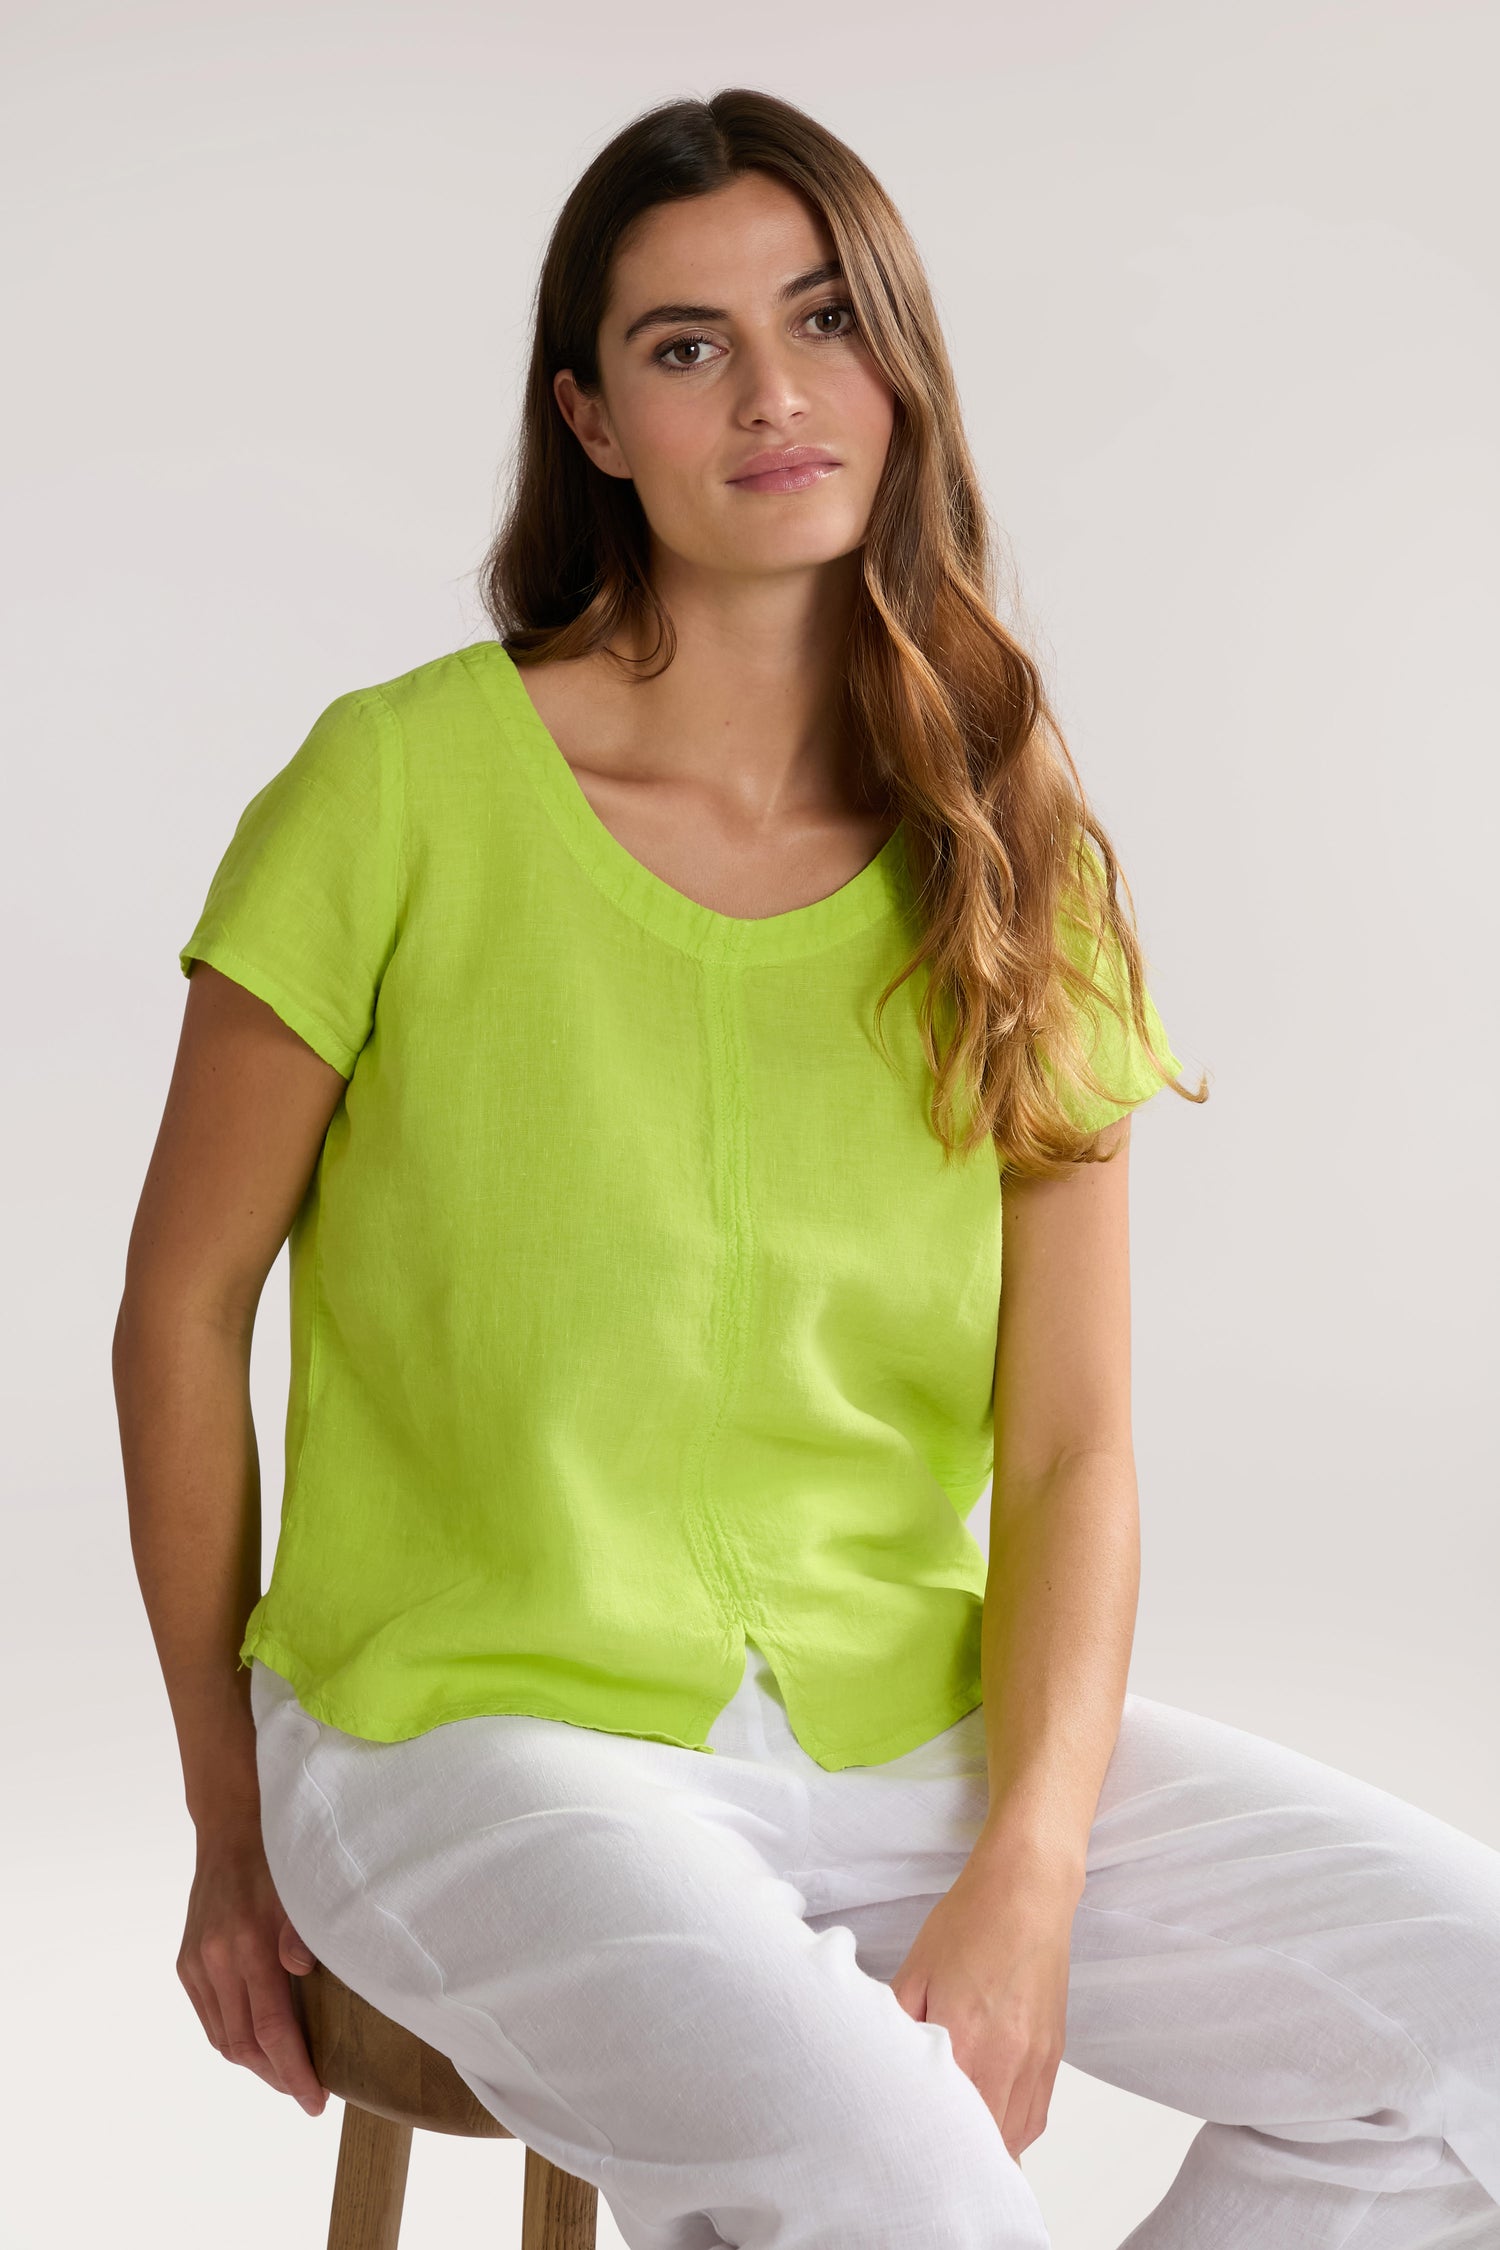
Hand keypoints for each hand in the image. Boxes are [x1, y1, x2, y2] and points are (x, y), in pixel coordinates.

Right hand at [178, 1834, 327, 2116]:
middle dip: (277, 2076)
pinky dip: (232, 2039)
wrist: (231, 1830)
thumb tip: (303, 1975)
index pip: (271, 2030)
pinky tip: (256, 2043)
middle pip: (244, 2044)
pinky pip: (209, 2018)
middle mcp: (216, 1961)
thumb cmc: (278, 1861)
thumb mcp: (303, 1890)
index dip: (294, 2071)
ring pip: (222, 2038)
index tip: (315, 2100)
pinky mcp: (186, 1964)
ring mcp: (196, 1964)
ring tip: (286, 2072)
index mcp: (248, 1947)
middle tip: (307, 2091)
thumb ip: (304, 1935)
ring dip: (254, 2063)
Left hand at [887, 1845, 1078, 2160]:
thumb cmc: (971, 1922)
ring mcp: (1036, 2061)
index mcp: (966, 2038)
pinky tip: (990, 2124)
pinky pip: (1035, 2116)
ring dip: (987, 2150)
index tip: (908, 2157)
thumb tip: (881, 2061)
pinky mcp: (1054, 2055)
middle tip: (927, 2165)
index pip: (947, 2121)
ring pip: (1014, 2137)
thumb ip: (898, 2023)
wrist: (1027, 1892)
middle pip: (984, 2142)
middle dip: (957, 2158)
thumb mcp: (916, 1969)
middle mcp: (1007, 2058)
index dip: (926, 2145)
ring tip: (957, 2152)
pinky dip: (1013, 2131)